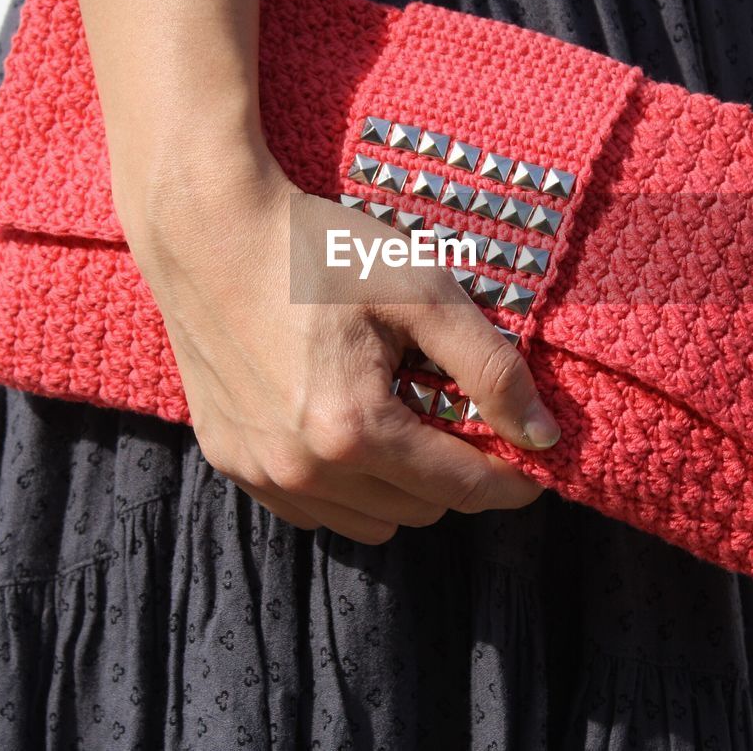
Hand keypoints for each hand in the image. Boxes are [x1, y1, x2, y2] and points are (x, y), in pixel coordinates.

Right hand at [118, 147, 557, 544]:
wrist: (209, 230)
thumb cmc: (318, 251)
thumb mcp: (422, 293)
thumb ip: (490, 368)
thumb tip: (543, 436)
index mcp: (355, 430)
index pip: (460, 488)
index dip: (510, 484)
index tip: (535, 470)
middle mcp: (303, 470)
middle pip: (419, 510)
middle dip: (454, 476)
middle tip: (460, 420)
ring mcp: (259, 472)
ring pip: (367, 521)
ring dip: (402, 489)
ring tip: (402, 420)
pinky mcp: (229, 460)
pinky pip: (312, 508)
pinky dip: (347, 487)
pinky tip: (347, 428)